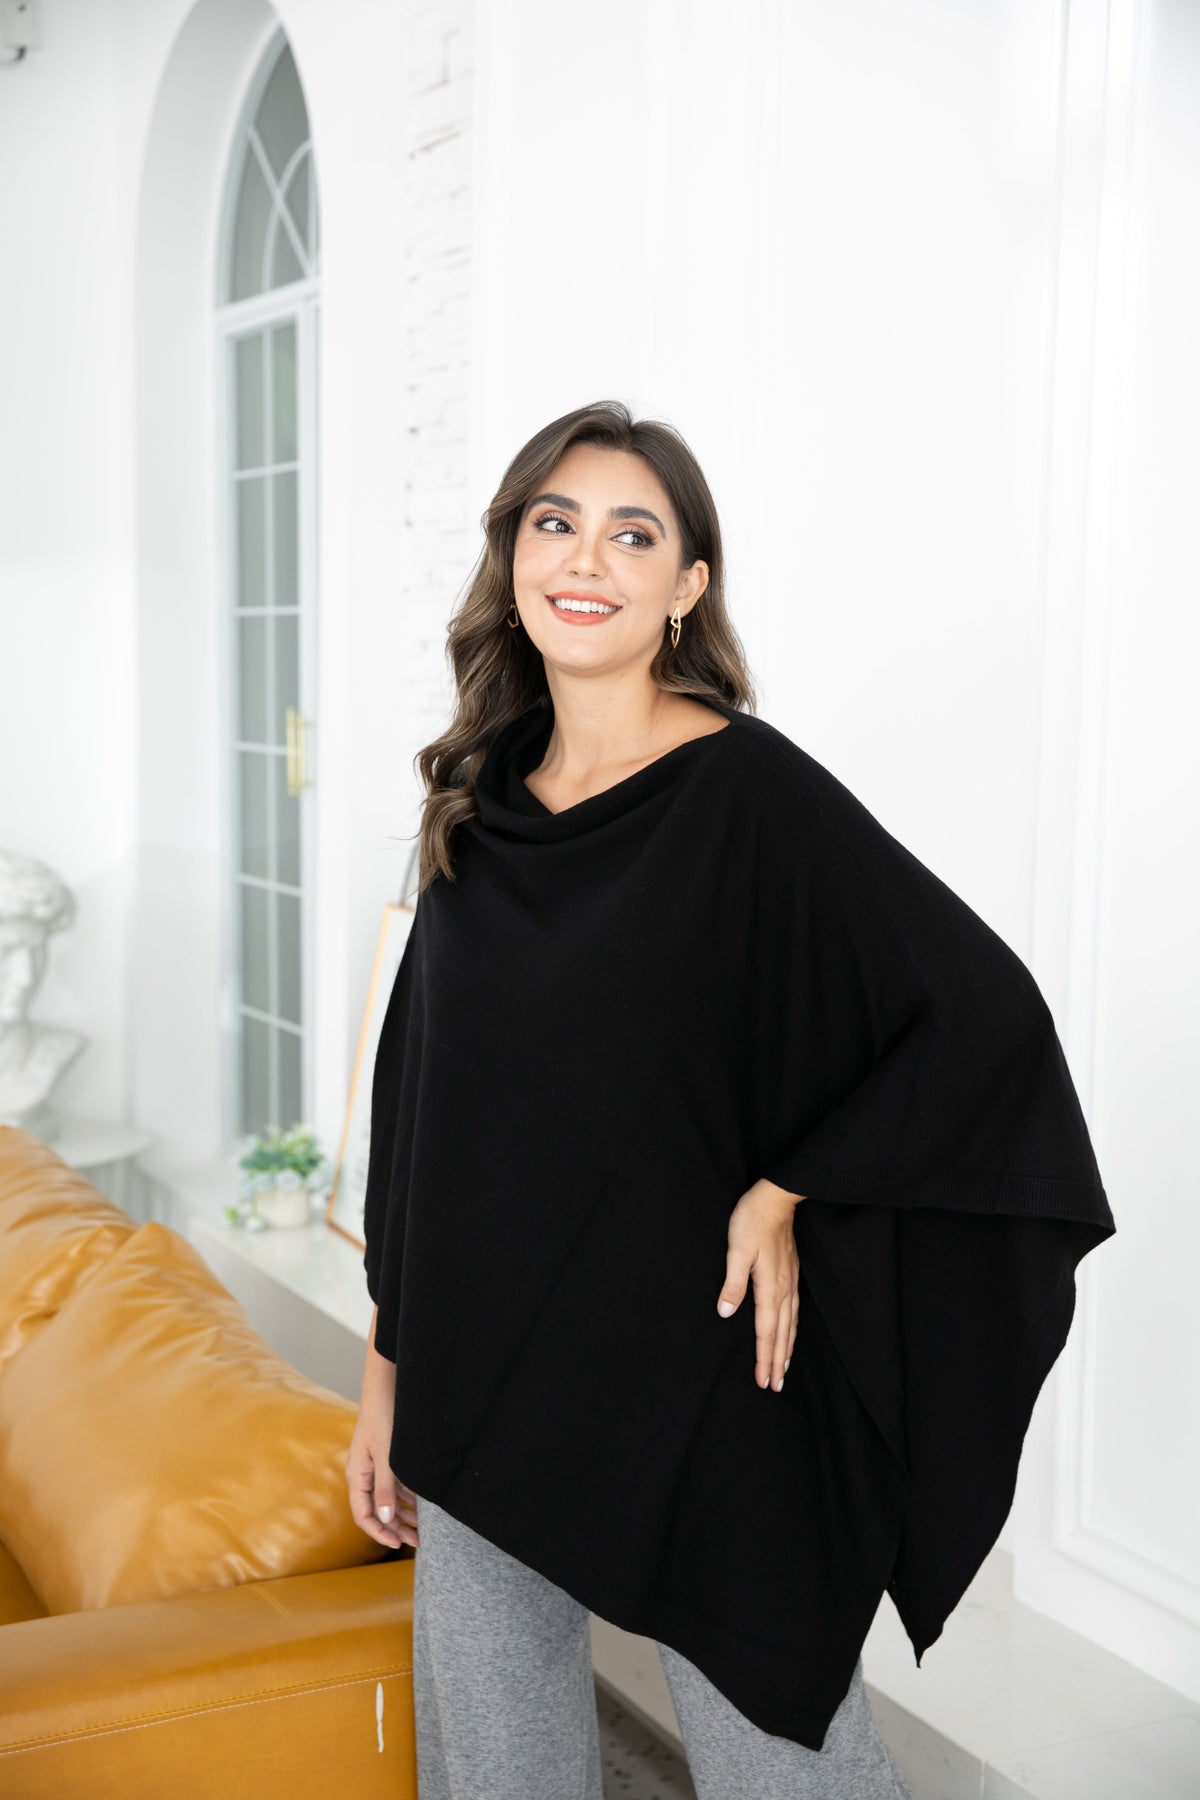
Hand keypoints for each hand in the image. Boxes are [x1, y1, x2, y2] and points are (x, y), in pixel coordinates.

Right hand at [346, 1403, 419, 1549]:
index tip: (398, 1544)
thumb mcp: (386, 1456)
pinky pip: (397, 1487)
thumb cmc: (383, 1417)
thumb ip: (384, 1489)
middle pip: (378, 1511)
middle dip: (396, 1528)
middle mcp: (365, 1475)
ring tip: (424, 1530)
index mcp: (357, 1476)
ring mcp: (377, 1468)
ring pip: (389, 1500)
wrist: (388, 1386)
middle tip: (418, 1542)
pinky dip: (408, 1499)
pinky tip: (423, 1507)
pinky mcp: (389, 1459)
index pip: (363, 1516)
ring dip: (405, 1515)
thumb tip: (383, 1520)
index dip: (379, 1533)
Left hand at [716, 1177, 804, 1391]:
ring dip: (787, 1348)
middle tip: (776, 1387)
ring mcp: (790, 1281)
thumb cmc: (752, 1221)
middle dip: (778, 1361)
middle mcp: (783, 1289)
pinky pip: (794, 1310)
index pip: (765, 1330)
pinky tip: (791, 1332)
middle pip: (781, 1333)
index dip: (764, 1358)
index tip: (764, 1381)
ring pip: (791, 1323)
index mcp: (769, 1287)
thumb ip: (732, 1282)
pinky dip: (793, 1328)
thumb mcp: (736, 1250)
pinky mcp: (791, 1273)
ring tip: (785, 1369)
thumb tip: (726, 1312)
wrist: (776, 1198)